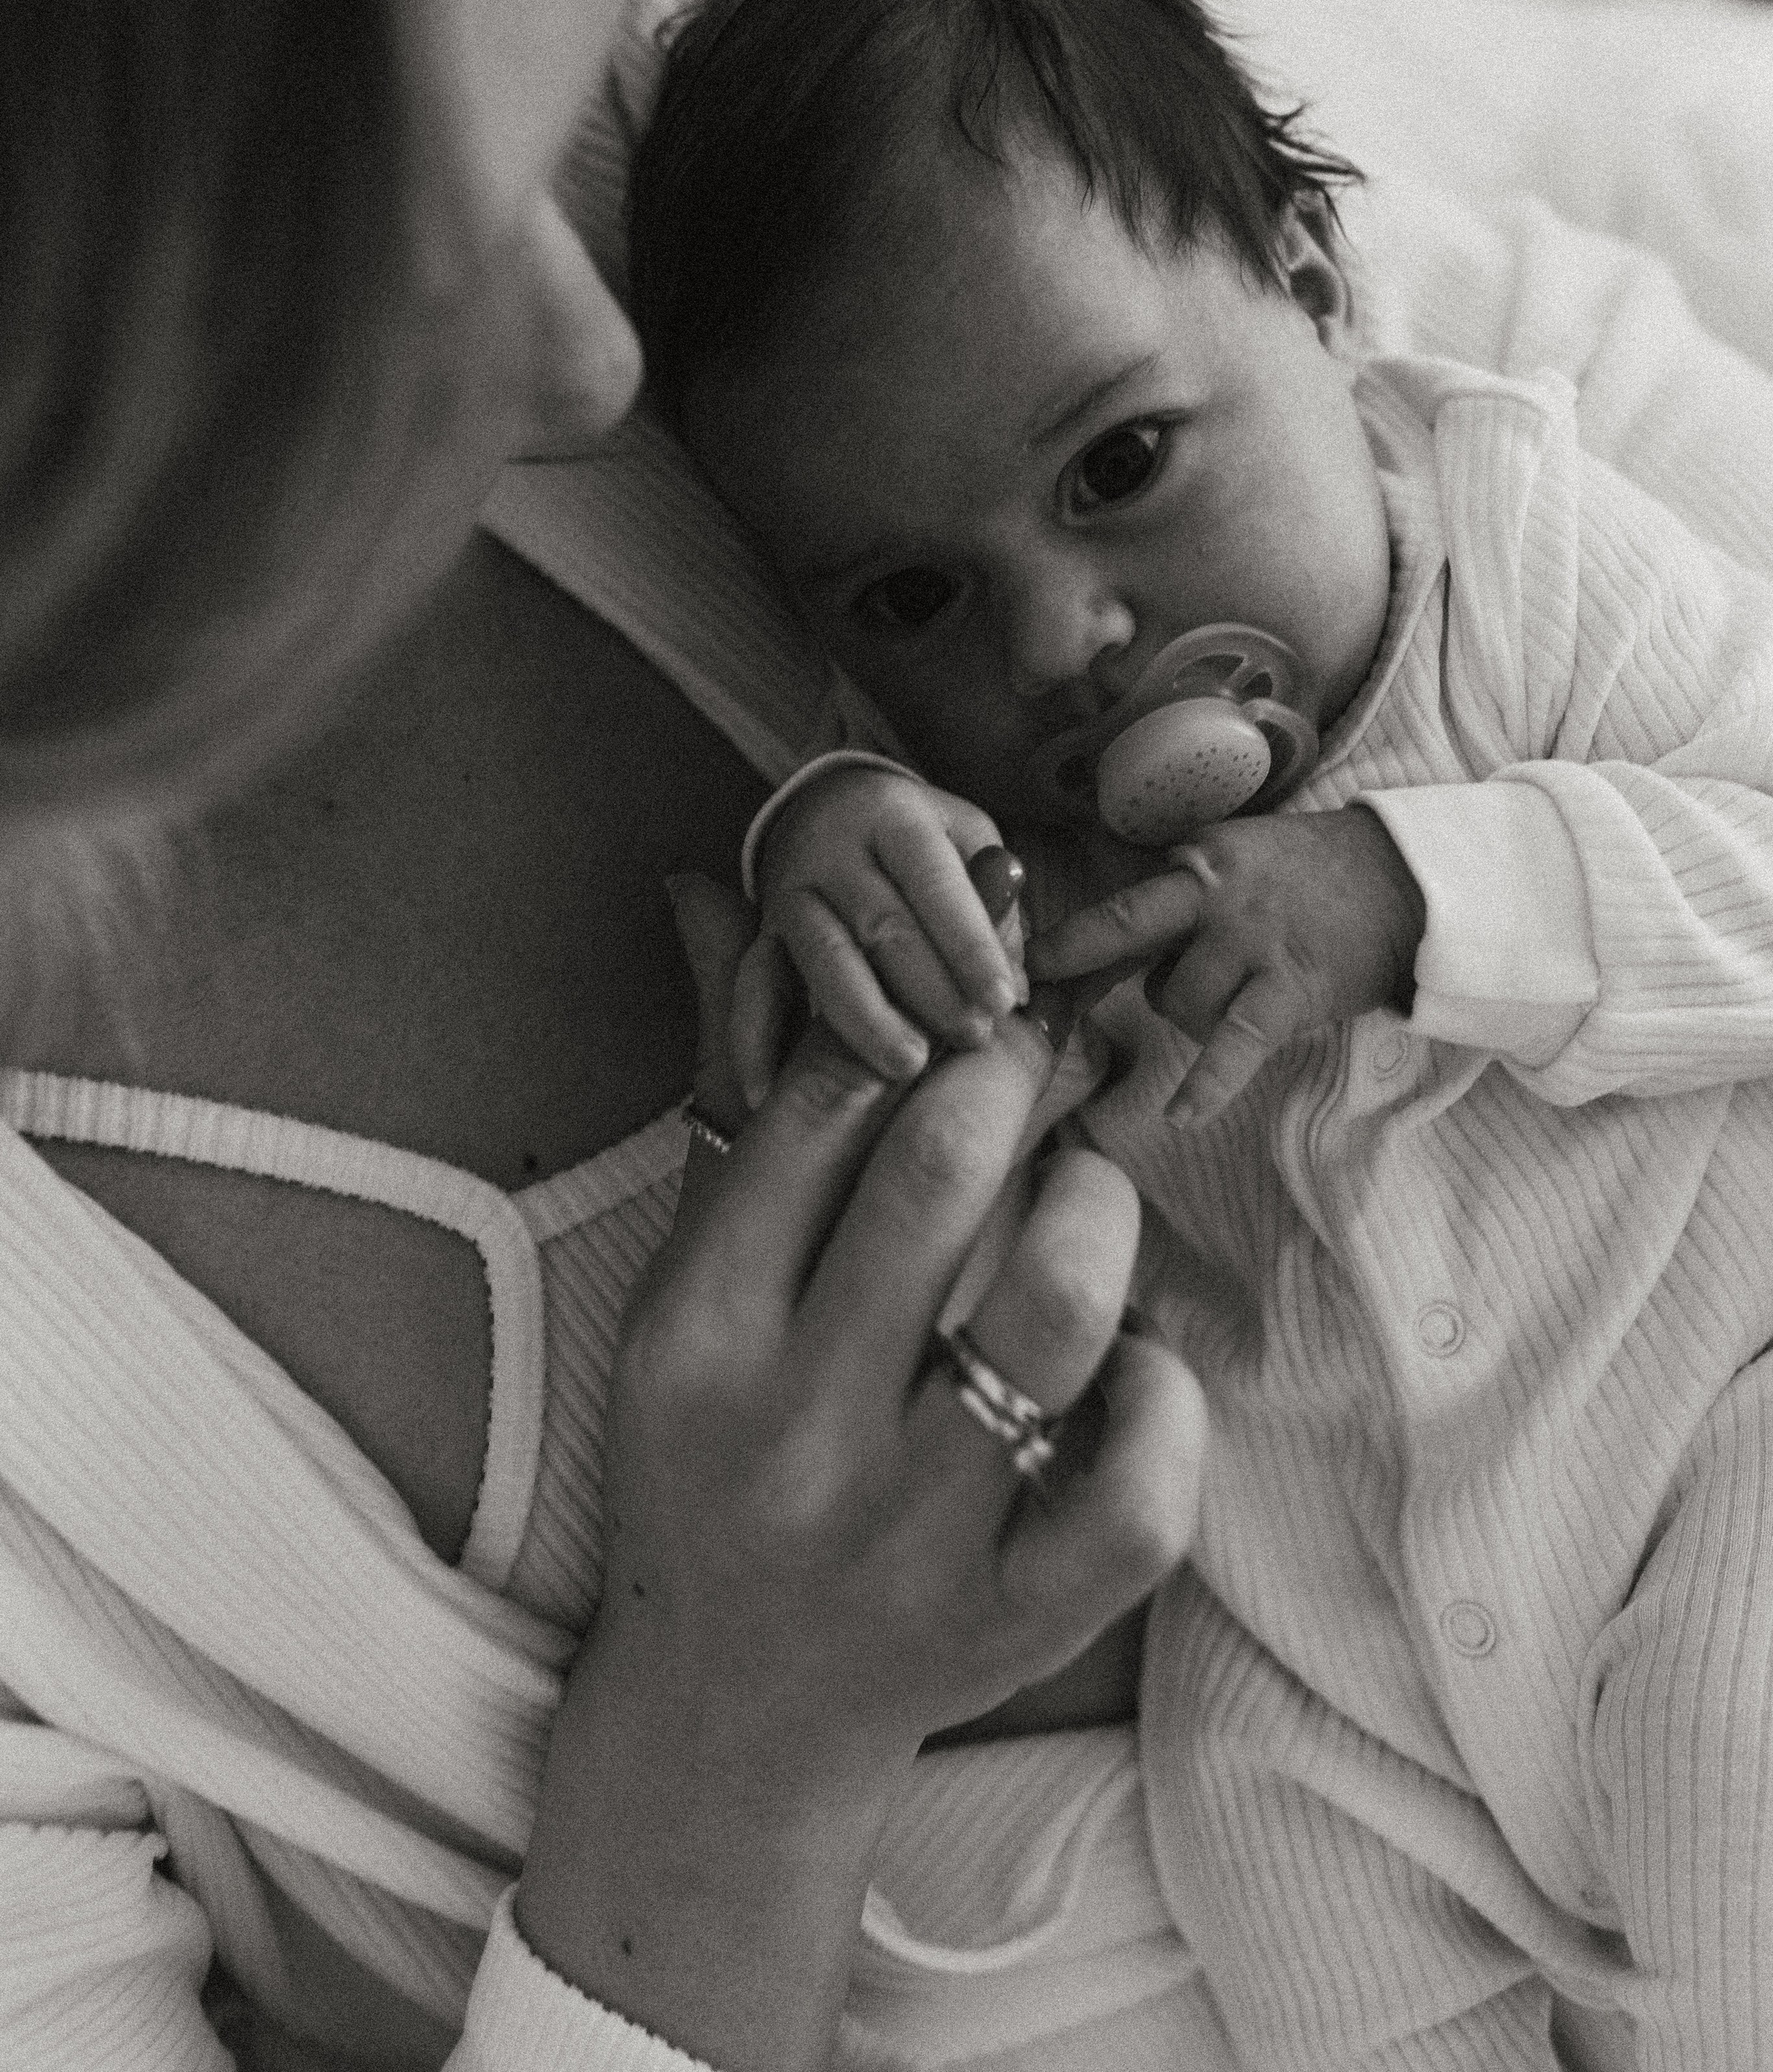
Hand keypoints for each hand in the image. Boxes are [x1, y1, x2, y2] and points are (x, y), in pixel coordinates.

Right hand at [519, 873, 1204, 2071]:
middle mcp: (792, 1429)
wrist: (727, 1720)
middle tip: (1045, 1053)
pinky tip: (1135, 1367)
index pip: (816, 1110)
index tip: (968, 988)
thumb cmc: (705, 1469)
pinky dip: (1163, 1405)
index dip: (911, 1019)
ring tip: (1084, 1195)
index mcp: (697, 1334)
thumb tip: (711, 888)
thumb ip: (730, 1109)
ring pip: (1050, 1312)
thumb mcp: (680, 1297)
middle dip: (1013, 1077)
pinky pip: (1135, 1493)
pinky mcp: (1005, 1625)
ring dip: (1093, 1214)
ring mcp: (905, 1537)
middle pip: (935, 1175)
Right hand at [735, 766, 1028, 1100]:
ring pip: (822, 959)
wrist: (826, 804)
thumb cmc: (918, 836)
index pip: (936, 881)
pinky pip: (753, 986)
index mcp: (895, 816)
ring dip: (864, 1018)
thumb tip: (1019, 991)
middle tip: (973, 1039)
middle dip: (930, 989)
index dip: (969, 943)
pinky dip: (754, 1040)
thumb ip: (995, 908)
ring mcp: (791, 890)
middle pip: (880, 924)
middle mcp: (834, 850)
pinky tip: (766, 1092)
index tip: (1003, 1000)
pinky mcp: (762, 930)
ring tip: (907, 1067)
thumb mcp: (966, 838)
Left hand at [1026, 805, 1426, 1123]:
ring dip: (1191, 1020)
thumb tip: (1096, 955)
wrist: (1404, 882)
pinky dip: (1209, 1081)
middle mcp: (1214, 893)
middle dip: (1072, 953)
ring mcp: (1250, 940)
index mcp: (1195, 862)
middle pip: (1124, 924)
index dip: (1067, 941)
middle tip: (1028, 987)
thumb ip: (1174, 906)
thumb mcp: (1235, 869)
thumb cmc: (1309, 884)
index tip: (1022, 966)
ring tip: (1237, 1003)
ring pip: (1177, 1001)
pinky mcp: (1288, 988)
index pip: (1118, 905)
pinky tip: (1181, 1115)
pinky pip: (1236, 1041)